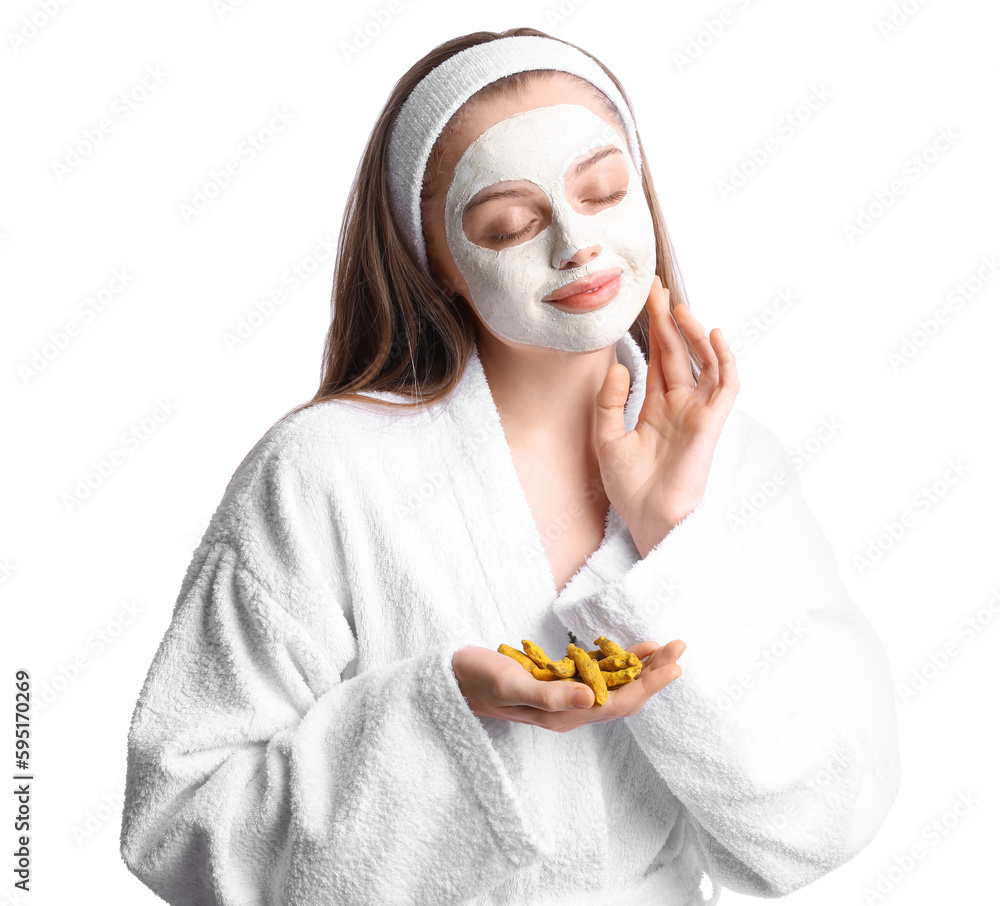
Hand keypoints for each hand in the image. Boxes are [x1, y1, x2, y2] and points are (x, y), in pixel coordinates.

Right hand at [452, 640, 685, 732]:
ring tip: (663, 648)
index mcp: (563, 715)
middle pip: (624, 695)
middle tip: (680, 648)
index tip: (674, 663)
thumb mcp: (511, 685)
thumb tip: (590, 697)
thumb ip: (549, 695)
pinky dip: (615, 662)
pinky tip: (626, 651)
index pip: (619, 702)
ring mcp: (564, 698)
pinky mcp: (557, 684)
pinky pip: (596, 676)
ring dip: (639, 668)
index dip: (649, 684)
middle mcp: (569, 710)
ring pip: (613, 686)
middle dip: (654, 674)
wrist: (453, 678)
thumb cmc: (478, 680)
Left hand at [595, 275, 738, 557]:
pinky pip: (726, 385)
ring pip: (703, 362)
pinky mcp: (711, 423)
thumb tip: (619, 365)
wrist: (647, 520)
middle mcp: (680, 406)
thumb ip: (611, 401)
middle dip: (668, 321)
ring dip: (693, 333)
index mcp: (656, 408)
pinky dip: (723, 359)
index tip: (644, 299)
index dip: (653, 330)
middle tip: (656, 289)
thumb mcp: (608, 438)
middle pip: (678, 353)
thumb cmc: (630, 488)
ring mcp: (697, 413)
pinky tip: (712, 334)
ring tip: (678, 306)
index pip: (658, 360)